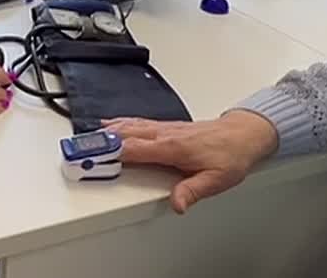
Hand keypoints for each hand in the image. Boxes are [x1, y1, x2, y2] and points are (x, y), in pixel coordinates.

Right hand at [105, 110, 278, 213]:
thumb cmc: (231, 155)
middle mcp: (165, 135)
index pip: (136, 150)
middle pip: (127, 136)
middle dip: (104, 141)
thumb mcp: (217, 179)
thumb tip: (177, 203)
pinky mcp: (167, 127)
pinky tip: (112, 124)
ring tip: (89, 135)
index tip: (95, 157)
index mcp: (173, 148)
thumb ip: (193, 191)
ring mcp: (165, 129)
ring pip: (131, 127)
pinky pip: (139, 123)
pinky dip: (121, 123)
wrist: (244, 134)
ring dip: (109, 130)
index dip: (114, 153)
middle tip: (82, 146)